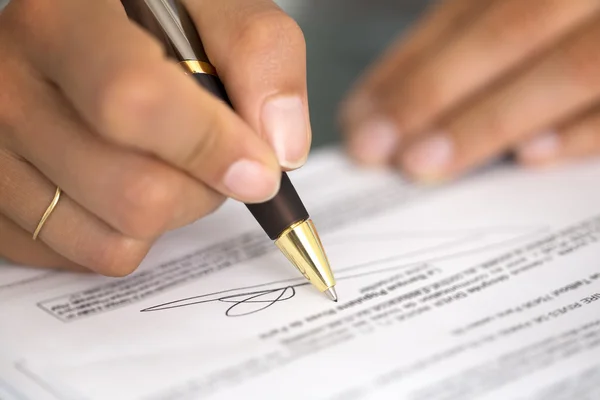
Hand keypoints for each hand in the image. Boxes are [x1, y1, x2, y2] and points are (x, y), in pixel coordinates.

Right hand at [0, 0, 309, 273]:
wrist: (83, 40)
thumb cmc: (151, 21)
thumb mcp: (212, 6)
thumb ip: (260, 54)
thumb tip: (279, 149)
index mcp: (62, 20)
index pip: (133, 101)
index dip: (209, 146)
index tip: (260, 170)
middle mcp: (11, 91)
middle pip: (137, 193)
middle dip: (203, 187)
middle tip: (209, 151)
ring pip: (118, 238)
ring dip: (172, 213)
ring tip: (163, 161)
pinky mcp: (1, 212)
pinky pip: (94, 258)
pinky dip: (133, 234)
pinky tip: (128, 183)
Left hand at [340, 0, 599, 180]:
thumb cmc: (572, 17)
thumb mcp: (531, 6)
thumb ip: (480, 28)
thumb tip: (398, 95)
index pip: (466, 9)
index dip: (408, 63)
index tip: (360, 115)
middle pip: (508, 25)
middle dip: (432, 90)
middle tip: (376, 149)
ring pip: (573, 65)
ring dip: (492, 117)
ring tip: (425, 163)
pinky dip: (589, 129)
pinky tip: (535, 157)